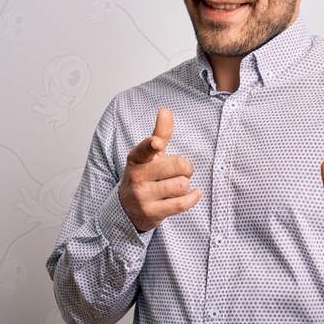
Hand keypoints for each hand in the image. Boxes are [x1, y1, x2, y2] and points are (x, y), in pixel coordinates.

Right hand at [119, 108, 201, 231]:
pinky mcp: (151, 213)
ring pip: (181, 185)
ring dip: (185, 185)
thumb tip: (165, 110)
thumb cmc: (144, 176)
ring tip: (178, 185)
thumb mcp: (149, 156)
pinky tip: (195, 193)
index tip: (157, 144)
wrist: (128, 209)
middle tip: (181, 171)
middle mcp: (137, 177)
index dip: (152, 145)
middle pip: (177, 166)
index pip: (144, 149)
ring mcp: (143, 196)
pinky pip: (181, 203)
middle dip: (186, 168)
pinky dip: (193, 197)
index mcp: (136, 159)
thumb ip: (160, 133)